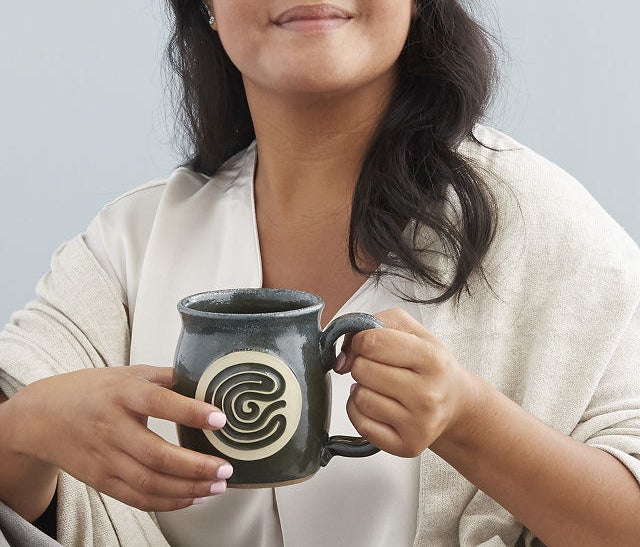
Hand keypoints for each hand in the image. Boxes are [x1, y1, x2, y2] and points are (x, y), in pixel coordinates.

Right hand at [6, 366, 232, 511]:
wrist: (40, 417)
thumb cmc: (91, 390)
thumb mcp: (126, 373)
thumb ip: (165, 377)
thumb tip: (205, 380)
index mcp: (121, 394)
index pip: (158, 403)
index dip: (191, 412)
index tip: (220, 420)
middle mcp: (112, 428)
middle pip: (156, 455)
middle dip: (196, 467)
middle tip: (227, 469)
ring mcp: (105, 458)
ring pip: (149, 483)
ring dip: (188, 489)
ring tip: (218, 487)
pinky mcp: (101, 480)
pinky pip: (137, 498)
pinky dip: (167, 502)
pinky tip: (193, 497)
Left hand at [336, 309, 473, 457]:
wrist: (456, 403)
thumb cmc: (430, 366)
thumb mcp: (412, 332)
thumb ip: (374, 325)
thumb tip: (343, 357)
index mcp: (432, 359)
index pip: (372, 342)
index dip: (360, 341)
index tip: (367, 345)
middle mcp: (428, 394)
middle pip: (362, 370)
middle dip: (362, 364)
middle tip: (380, 369)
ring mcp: (419, 423)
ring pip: (360, 397)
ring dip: (362, 389)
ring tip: (381, 388)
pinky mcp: (408, 445)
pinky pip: (361, 424)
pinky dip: (360, 412)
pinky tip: (377, 405)